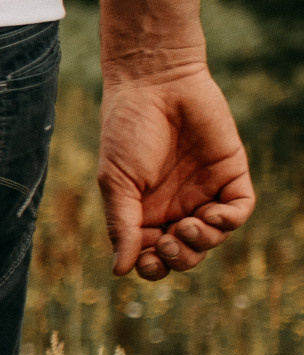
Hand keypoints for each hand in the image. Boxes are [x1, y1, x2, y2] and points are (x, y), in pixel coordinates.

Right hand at [98, 62, 252, 280]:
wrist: (155, 84)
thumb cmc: (126, 131)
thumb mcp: (116, 183)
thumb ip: (121, 225)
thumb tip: (119, 270)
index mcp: (143, 212)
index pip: (152, 255)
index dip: (152, 266)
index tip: (146, 259)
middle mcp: (175, 206)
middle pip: (186, 253)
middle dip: (179, 259)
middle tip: (167, 243)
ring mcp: (204, 191)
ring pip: (213, 238)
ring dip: (202, 242)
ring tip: (187, 226)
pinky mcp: (230, 173)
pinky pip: (239, 210)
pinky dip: (229, 221)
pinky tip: (212, 215)